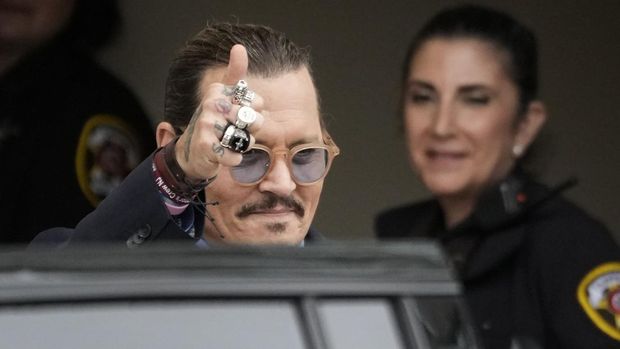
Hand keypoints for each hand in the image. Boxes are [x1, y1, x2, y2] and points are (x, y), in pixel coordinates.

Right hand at [174, 44, 263, 179]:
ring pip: (245, 138)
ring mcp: (207, 125)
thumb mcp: (224, 96)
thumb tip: (239, 47)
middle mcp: (211, 104)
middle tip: (238, 133)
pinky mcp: (206, 147)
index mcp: (218, 91)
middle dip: (251, 131)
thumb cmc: (215, 122)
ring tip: (230, 143)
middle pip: (253, 120)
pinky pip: (234, 155)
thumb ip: (234, 73)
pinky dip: (234, 159)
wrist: (193, 153)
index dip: (255, 113)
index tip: (240, 116)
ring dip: (243, 145)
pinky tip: (227, 155)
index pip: (258, 103)